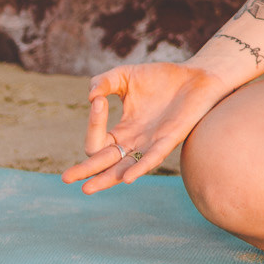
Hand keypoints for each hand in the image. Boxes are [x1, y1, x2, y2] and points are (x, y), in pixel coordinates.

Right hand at [61, 61, 233, 193]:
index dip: (93, 123)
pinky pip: (154, 158)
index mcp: (124, 130)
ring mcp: (152, 143)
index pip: (98, 140)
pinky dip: (140, 167)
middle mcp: (136, 142)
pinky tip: (127, 178)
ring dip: (107, 179)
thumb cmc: (162, 78)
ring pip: (125, 168)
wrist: (197, 75)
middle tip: (66, 178)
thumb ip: (104, 82)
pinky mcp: (171, 138)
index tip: (98, 101)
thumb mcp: (125, 76)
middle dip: (86, 171)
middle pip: (106, 164)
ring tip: (88, 188)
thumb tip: (91, 97)